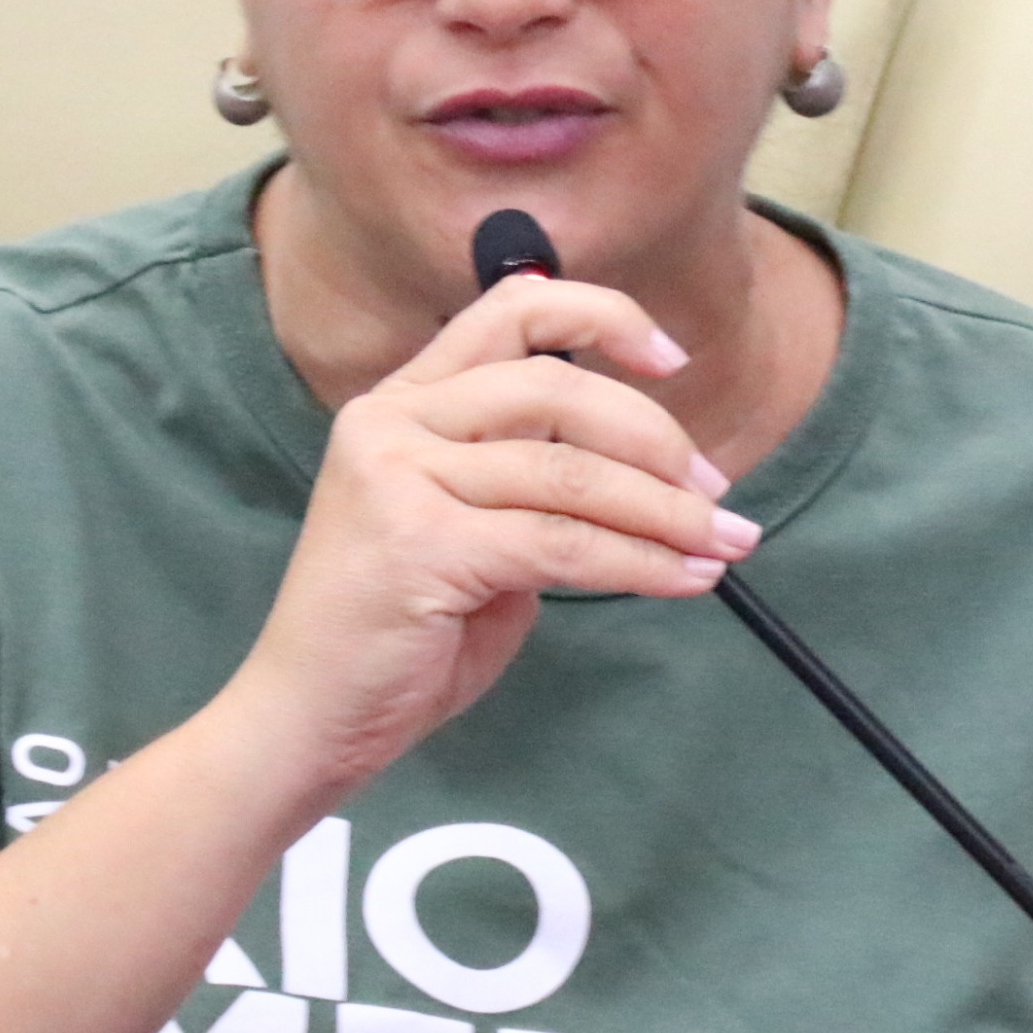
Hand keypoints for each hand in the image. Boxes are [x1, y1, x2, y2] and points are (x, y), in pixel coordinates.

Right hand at [225, 276, 758, 796]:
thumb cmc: (395, 635)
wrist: (307, 719)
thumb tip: (640, 472)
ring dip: (666, 511)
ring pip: (570, 474)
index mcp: (401, 403)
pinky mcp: (421, 544)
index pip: (508, 314)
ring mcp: (398, 478)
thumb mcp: (466, 532)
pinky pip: (562, 543)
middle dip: (655, 439)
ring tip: (725, 543)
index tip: (670, 358)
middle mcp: (391, 422)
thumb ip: (526, 484)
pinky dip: (640, 562)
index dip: (600, 317)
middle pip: (556, 388)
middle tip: (715, 492)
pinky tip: (685, 580)